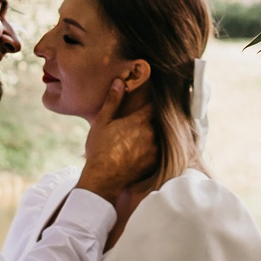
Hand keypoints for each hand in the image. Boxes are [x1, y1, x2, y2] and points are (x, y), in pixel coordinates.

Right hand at [77, 78, 156, 196]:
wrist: (103, 179)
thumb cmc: (100, 149)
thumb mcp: (102, 122)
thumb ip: (113, 101)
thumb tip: (120, 82)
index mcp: (140, 120)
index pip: (154, 104)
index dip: (153, 99)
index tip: (152, 96)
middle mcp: (152, 133)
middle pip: (158, 120)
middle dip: (153, 117)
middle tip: (144, 118)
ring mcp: (155, 149)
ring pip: (160, 135)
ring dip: (154, 133)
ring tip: (142, 135)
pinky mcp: (155, 162)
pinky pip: (159, 150)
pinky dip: (154, 148)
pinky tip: (144, 149)